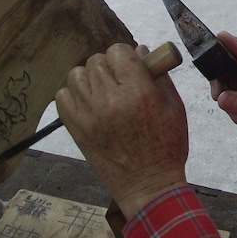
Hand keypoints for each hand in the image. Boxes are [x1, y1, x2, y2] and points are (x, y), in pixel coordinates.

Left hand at [55, 44, 188, 217]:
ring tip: (101, 93)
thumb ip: (158, 76)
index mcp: (138, 92)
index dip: (125, 57)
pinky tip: (88, 105)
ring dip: (89, 80)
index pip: (118, 51)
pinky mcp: (76, 129)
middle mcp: (111, 100)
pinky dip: (73, 96)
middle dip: (108, 67)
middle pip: (96, 61)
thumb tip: (141, 51)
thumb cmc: (167, 147)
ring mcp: (90, 115)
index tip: (130, 68)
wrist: (149, 186)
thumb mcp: (174, 107)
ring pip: (76, 75)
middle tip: (118, 82)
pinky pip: (62, 97)